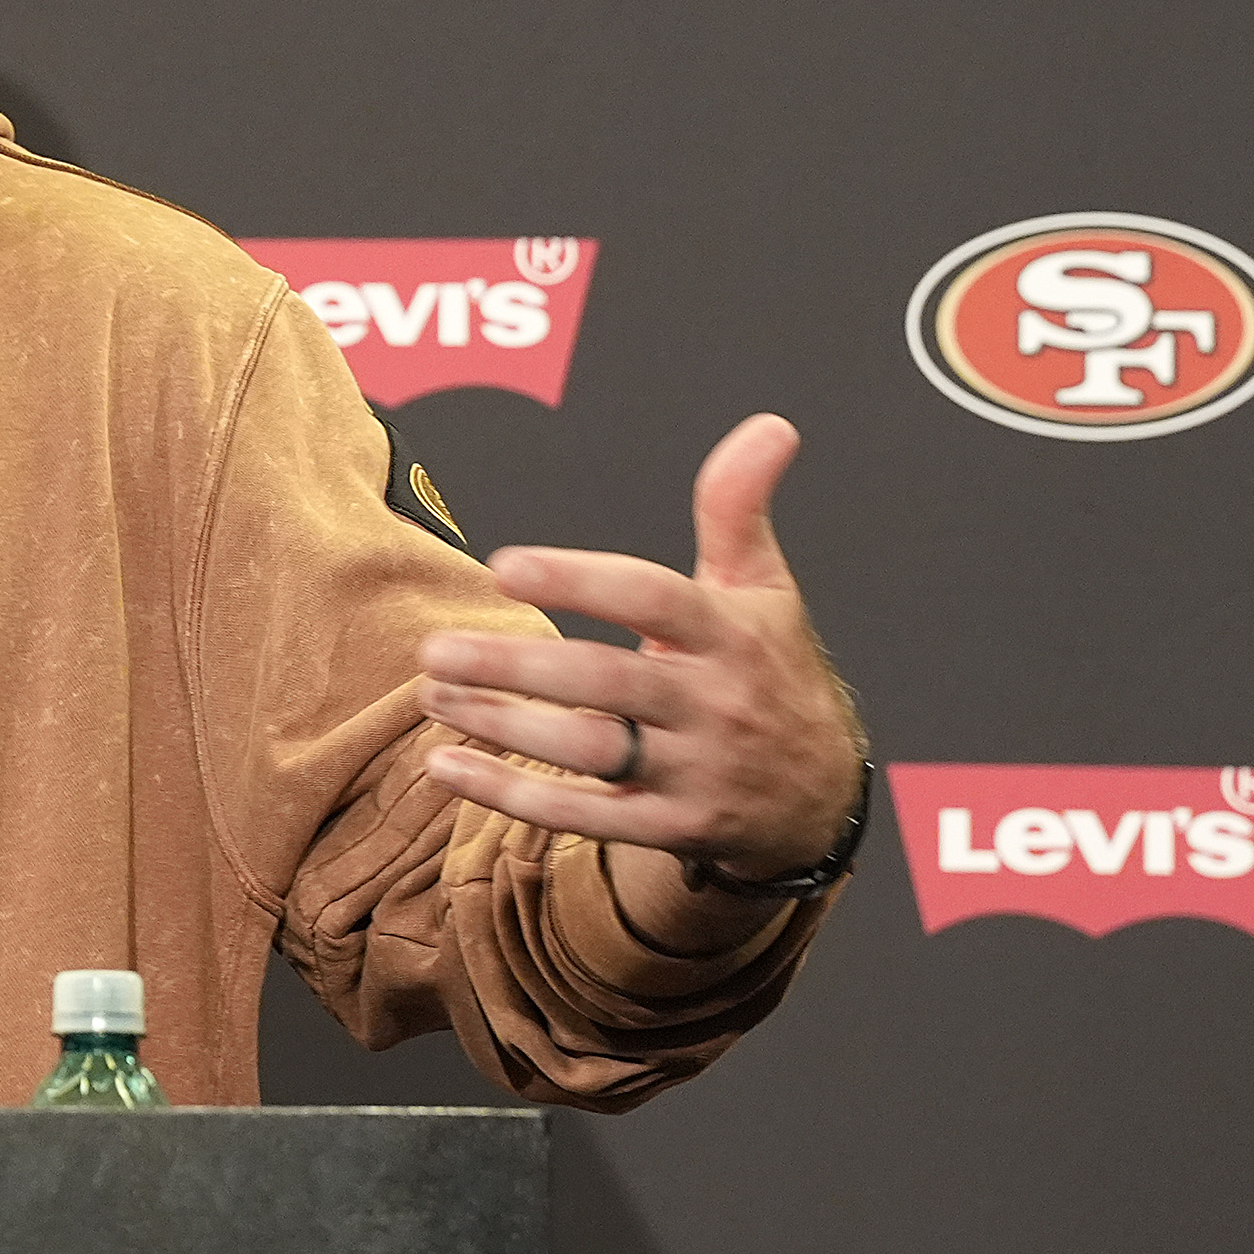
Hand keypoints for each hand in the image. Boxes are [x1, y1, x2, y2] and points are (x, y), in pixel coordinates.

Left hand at [411, 414, 862, 880]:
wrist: (821, 800)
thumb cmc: (769, 672)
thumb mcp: (766, 589)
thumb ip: (740, 509)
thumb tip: (769, 425)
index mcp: (731, 633)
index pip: (654, 598)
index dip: (580, 580)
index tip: (502, 565)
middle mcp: (714, 703)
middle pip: (606, 681)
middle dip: (516, 665)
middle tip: (436, 649)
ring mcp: (694, 772)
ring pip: (590, 751)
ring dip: (503, 727)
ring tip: (432, 696)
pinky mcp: (671, 828)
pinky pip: (585, 816)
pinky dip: (510, 796)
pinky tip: (444, 767)